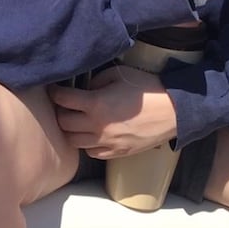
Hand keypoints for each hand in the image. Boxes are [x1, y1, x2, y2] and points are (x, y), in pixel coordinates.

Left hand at [50, 65, 177, 158]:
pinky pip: (91, 152)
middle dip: (59, 111)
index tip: (54, 88)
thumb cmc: (147, 89)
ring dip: (71, 129)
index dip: (55, 92)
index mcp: (96, 104)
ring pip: (73, 141)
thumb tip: (85, 88)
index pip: (62, 99)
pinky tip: (91, 133)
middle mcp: (97, 126)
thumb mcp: (119, 74)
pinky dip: (86, 143)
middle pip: (63, 123)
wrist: (174, 112)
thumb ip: (96, 80)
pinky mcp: (116, 153)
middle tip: (64, 104)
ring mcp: (106, 142)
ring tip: (75, 119)